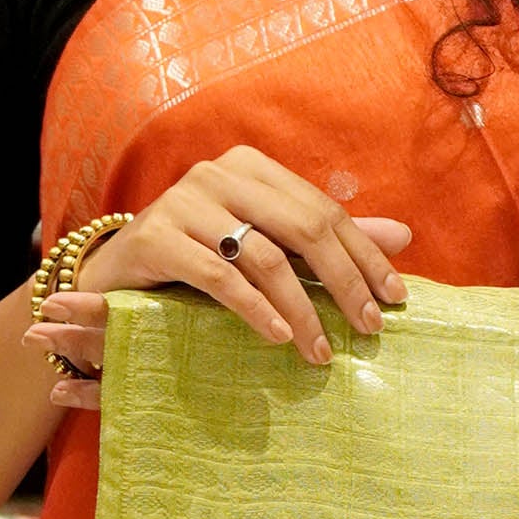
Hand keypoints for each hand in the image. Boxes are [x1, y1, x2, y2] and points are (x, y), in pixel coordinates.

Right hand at [25, 152, 412, 405]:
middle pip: (303, 227)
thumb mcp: (264, 247)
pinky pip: (219, 276)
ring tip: (322, 350)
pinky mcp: (156, 235)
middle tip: (370, 328)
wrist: (114, 277)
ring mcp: (184, 200)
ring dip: (301, 309)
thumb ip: (326, 240)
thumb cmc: (198, 261)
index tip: (396, 299)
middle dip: (344, 282)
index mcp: (252, 168)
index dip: (365, 255)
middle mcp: (219, 173)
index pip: (324, 210)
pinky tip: (278, 337)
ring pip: (264, 256)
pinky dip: (254, 309)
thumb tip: (404, 235)